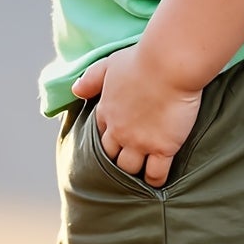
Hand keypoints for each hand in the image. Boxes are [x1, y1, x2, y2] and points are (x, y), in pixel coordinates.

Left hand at [70, 43, 202, 187]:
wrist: (168, 64)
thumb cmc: (142, 59)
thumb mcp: (109, 64)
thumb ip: (91, 78)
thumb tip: (75, 90)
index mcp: (106, 111)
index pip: (99, 133)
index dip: (106, 137)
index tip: (114, 140)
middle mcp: (119, 131)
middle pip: (109, 157)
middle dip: (114, 160)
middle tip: (124, 164)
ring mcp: (139, 142)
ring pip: (129, 169)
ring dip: (132, 173)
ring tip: (138, 178)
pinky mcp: (162, 148)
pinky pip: (155, 174)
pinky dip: (154, 181)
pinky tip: (156, 183)